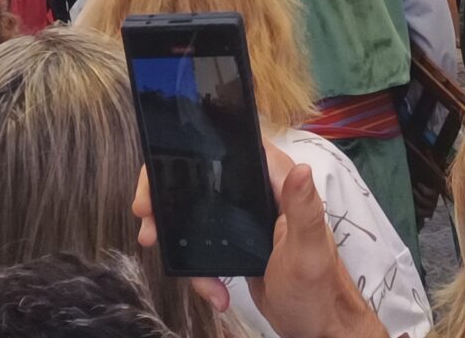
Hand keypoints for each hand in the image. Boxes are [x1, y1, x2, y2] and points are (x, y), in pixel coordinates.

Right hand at [134, 141, 383, 337]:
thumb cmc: (318, 291)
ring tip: (156, 248)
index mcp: (278, 181)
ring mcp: (246, 218)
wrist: (319, 330)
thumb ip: (304, 209)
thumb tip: (299, 167)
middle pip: (202, 175)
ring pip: (196, 210)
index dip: (191, 151)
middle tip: (146, 217)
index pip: (229, 146)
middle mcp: (259, 192)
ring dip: (173, 230)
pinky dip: (198, 266)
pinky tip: (213, 291)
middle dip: (168, 194)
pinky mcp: (238, 244)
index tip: (160, 176)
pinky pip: (204, 243)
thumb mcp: (307, 252)